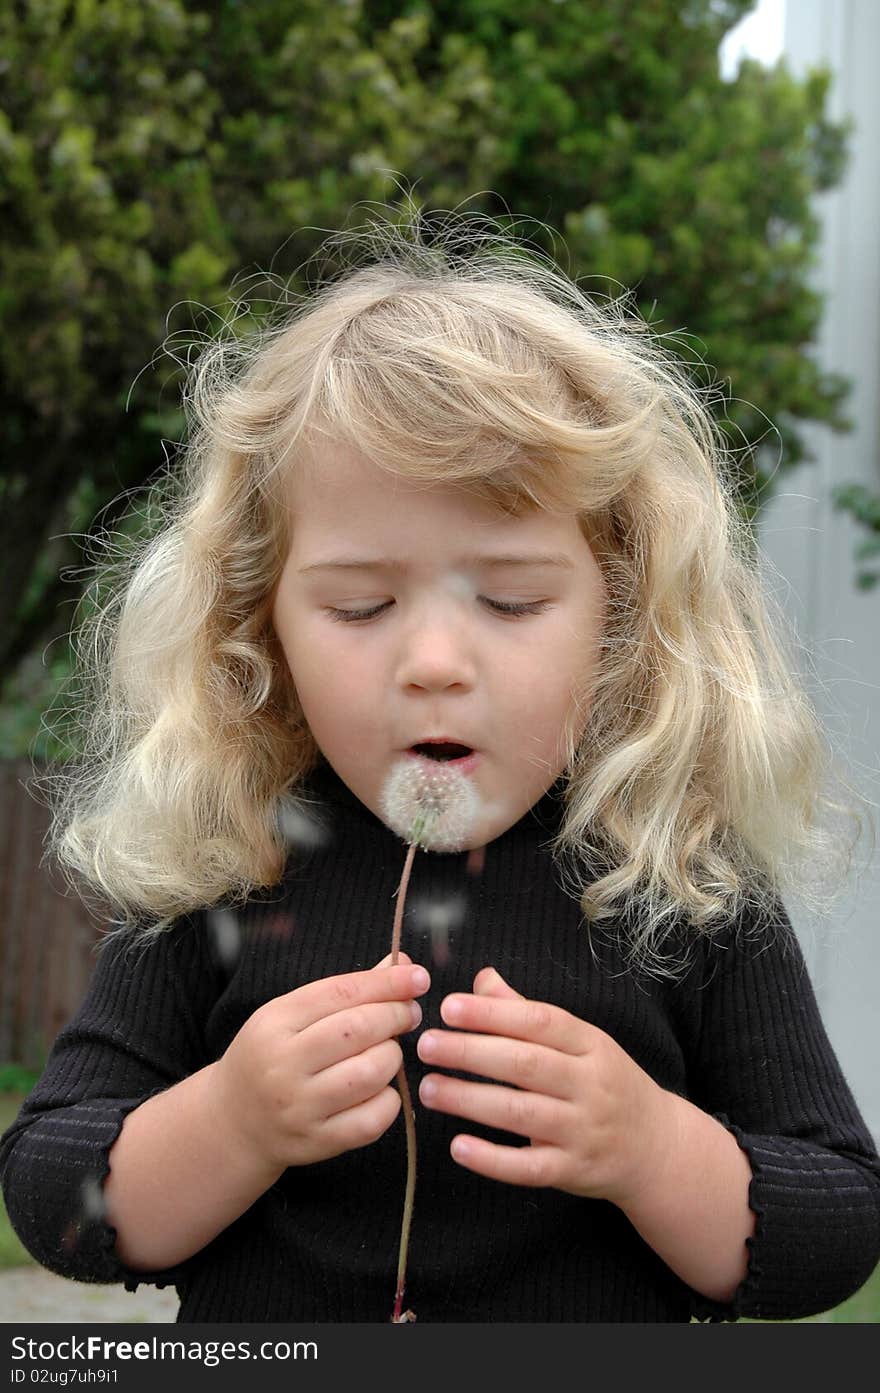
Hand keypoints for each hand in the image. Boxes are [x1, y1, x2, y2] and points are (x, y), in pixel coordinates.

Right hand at [213, 952, 429, 1174]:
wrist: (234, 1121)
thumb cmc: (272, 1055)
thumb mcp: (292, 1015)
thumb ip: (346, 990)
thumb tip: (401, 963)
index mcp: (275, 1022)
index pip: (341, 992)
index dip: (387, 983)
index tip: (418, 977)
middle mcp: (283, 1064)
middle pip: (359, 1029)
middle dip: (396, 1016)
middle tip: (408, 1015)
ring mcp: (298, 1107)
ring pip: (371, 1073)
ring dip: (392, 1058)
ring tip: (387, 1053)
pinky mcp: (316, 1142)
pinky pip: (373, 1120)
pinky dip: (390, 1101)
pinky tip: (381, 1090)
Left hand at [416, 966, 675, 1206]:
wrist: (656, 1147)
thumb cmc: (606, 1083)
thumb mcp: (582, 1041)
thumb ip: (527, 1012)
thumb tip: (482, 979)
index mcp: (591, 1044)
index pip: (539, 1022)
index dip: (492, 1014)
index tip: (448, 1007)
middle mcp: (589, 1085)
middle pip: (525, 1065)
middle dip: (470, 1053)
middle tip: (425, 1045)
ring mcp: (583, 1131)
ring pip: (520, 1114)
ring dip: (469, 1101)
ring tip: (429, 1090)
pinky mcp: (573, 1171)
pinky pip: (528, 1168)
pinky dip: (491, 1159)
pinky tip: (458, 1146)